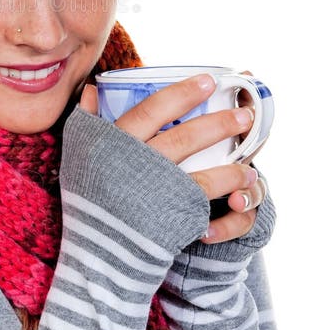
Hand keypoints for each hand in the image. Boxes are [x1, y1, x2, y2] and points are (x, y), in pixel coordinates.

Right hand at [80, 75, 267, 243]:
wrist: (94, 249)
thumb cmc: (85, 196)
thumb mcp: (78, 152)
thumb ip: (86, 118)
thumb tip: (93, 88)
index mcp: (114, 144)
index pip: (152, 109)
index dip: (182, 93)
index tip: (209, 80)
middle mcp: (137, 165)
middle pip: (184, 137)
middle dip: (218, 122)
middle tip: (244, 112)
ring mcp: (156, 192)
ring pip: (201, 168)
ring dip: (232, 157)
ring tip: (252, 151)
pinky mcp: (172, 215)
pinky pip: (206, 195)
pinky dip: (228, 183)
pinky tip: (245, 176)